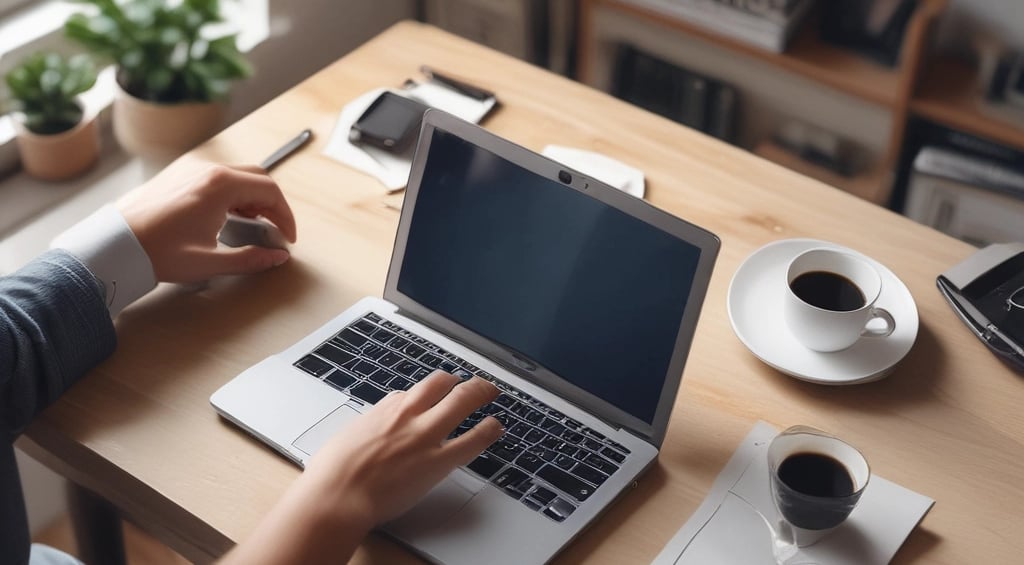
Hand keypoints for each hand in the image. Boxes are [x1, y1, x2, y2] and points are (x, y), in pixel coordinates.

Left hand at [116, 156, 296, 283]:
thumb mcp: (209, 261)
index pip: (270, 191)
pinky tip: (229, 217)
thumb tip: (277, 257)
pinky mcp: (179, 176)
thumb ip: (251, 259)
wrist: (114, 243)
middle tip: (276, 230)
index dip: (285, 216)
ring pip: (238, 176)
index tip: (287, 237)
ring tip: (254, 226)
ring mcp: (191, 170)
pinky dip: (233, 194)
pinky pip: (217, 178)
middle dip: (273, 204)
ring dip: (253, 198)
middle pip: (257, 178)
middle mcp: (207, 170)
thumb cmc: (156, 251)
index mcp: (220, 186)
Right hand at [220, 371, 502, 564]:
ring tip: (490, 392)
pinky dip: (488, 430)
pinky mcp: (438, 460)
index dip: (426, 394)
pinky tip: (495, 427)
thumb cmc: (331, 474)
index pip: (412, 393)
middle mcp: (407, 415)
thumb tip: (363, 434)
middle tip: (472, 383)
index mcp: (383, 411)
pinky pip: (472, 440)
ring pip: (461, 401)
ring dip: (480, 393)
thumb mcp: (344, 439)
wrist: (337, 496)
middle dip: (459, 382)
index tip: (433, 397)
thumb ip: (362, 432)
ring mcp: (425, 435)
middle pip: (441, 384)